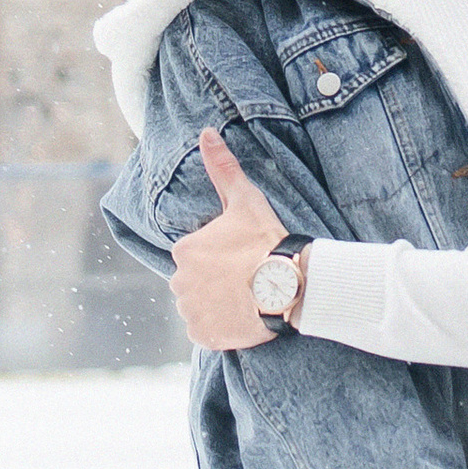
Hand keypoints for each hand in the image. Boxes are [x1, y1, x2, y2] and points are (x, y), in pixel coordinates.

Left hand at [171, 128, 290, 348]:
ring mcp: (191, 311)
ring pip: (198, 305)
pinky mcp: (203, 335)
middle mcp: (179, 281)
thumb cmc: (266, 241)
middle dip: (214, 280)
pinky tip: (240, 316)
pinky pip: (205, 331)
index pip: (195, 253)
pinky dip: (218, 327)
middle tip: (245, 278)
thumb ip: (222, 168)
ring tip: (246, 297)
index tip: (241, 257)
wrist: (288, 285)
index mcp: (185, 249)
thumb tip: (205, 133)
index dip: (219, 255)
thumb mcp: (246, 200)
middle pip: (194, 280)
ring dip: (216, 303)